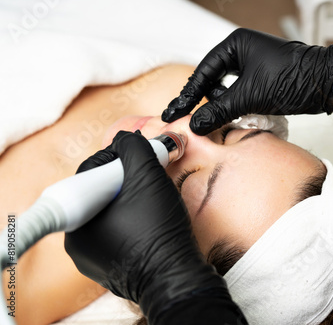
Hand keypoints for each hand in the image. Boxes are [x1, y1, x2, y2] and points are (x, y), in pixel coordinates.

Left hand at [64, 131, 226, 321]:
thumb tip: (126, 139)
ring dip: (127, 201)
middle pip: (98, 192)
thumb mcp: (148, 177)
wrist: (174, 275)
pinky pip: (113, 233)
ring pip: (107, 213)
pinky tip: (147, 223)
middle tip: (148, 181)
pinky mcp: (106, 266)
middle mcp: (76, 239)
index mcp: (76, 216)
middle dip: (124, 181)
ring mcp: (91, 256)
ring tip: (150, 204)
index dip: (120, 159)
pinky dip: (129, 223)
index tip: (142, 161)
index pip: (92, 170)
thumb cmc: (159, 230)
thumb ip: (134, 148)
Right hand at [162, 28, 332, 134]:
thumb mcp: (249, 96)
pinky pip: (242, 95)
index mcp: (236, 45)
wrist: (327, 84)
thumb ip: (219, 110)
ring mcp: (255, 66)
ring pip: (228, 90)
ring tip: (222, 120)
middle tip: (197, 121)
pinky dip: (239, 108)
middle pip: (214, 81)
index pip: (203, 72)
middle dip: (208, 102)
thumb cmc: (293, 79)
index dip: (188, 94)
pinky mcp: (264, 80)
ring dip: (225, 107)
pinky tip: (238, 119)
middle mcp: (243, 51)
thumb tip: (195, 123)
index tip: (174, 111)